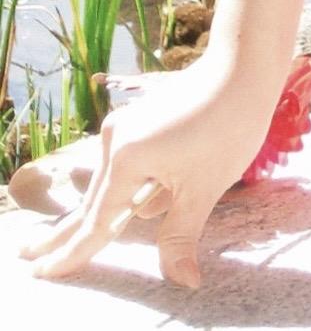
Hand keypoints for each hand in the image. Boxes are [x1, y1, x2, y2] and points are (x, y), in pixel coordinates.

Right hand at [16, 53, 283, 288]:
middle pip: (92, 201)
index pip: (96, 221)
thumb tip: (183, 282)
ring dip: (91, 212)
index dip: (73, 253)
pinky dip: (118, 189)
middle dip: (65, 233)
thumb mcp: (203, 188)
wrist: (244, 65)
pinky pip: (126, 165)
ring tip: (55, 237)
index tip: (44, 273)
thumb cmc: (228, 124)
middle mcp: (116, 140)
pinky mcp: (142, 120)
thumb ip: (180, 236)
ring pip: (108, 183)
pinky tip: (122, 204)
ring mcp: (127, 126)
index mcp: (125, 159)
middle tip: (28, 256)